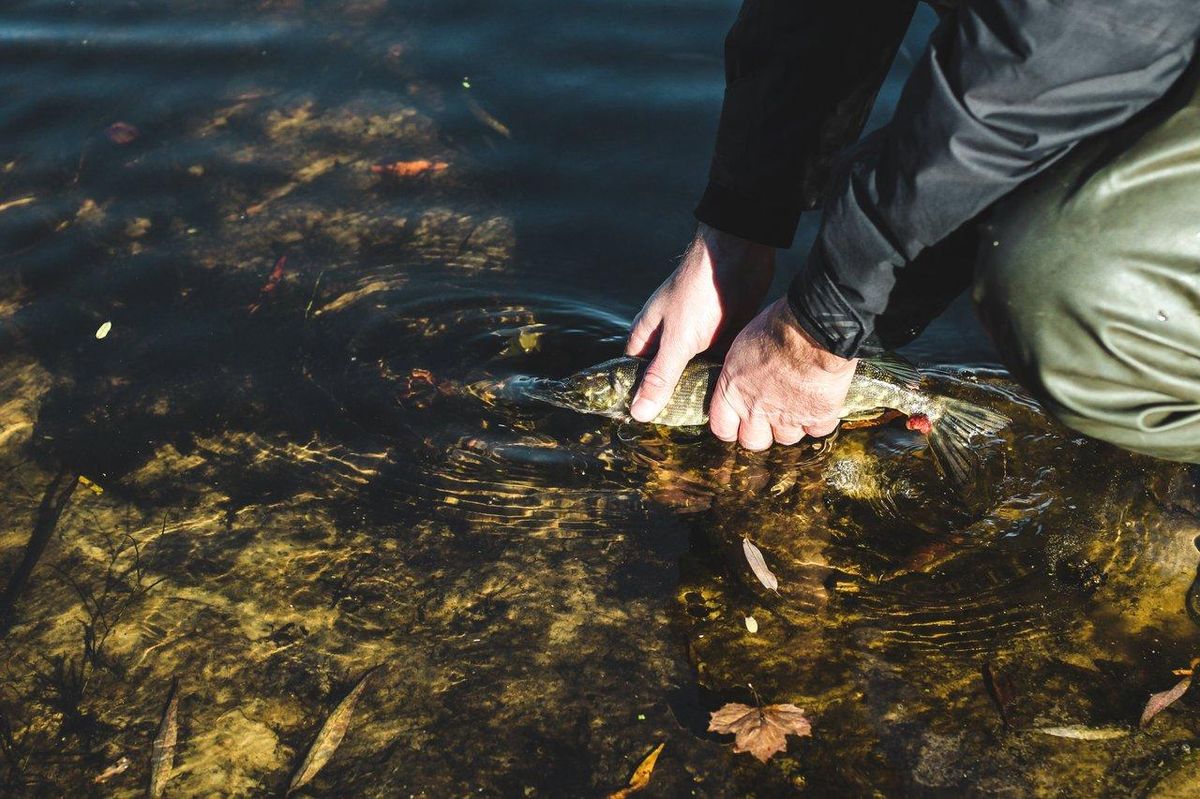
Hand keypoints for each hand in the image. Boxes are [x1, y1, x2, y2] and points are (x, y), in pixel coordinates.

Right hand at [625, 223, 773, 421]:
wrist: (739, 257)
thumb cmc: (698, 292)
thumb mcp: (677, 339)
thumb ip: (661, 377)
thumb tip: (638, 413)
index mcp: (647, 338)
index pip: (636, 378)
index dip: (639, 402)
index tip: (646, 431)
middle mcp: (669, 342)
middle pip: (666, 381)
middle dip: (674, 403)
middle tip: (682, 433)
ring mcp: (696, 342)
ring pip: (693, 378)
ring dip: (700, 395)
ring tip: (708, 426)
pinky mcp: (721, 341)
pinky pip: (717, 370)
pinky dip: (721, 383)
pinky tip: (729, 405)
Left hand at [709, 298, 856, 449]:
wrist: (813, 330)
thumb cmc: (776, 328)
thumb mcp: (743, 346)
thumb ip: (740, 373)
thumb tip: (743, 378)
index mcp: (732, 392)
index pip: (722, 428)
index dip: (730, 428)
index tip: (737, 423)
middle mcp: (757, 410)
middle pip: (753, 442)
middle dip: (760, 434)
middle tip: (769, 419)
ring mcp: (788, 418)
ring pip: (787, 439)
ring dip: (791, 426)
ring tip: (798, 405)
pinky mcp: (817, 417)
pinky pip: (817, 430)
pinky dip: (820, 420)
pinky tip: (820, 403)